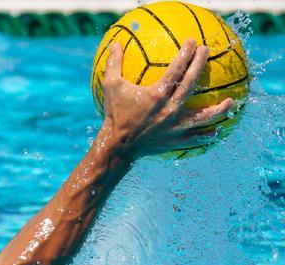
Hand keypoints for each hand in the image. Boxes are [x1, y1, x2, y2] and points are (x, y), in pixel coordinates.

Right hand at [101, 38, 233, 158]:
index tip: (192, 42)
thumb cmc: (114, 114)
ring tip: (230, 101)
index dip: (186, 53)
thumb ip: (114, 64)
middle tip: (207, 50)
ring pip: (203, 116)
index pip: (176, 69)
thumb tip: (114, 44)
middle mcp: (170, 108)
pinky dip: (207, 135)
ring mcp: (176, 126)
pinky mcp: (176, 140)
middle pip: (191, 83)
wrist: (117, 146)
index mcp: (157, 94)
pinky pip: (196, 138)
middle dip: (200, 64)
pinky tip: (216, 131)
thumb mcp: (111, 87)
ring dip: (219, 109)